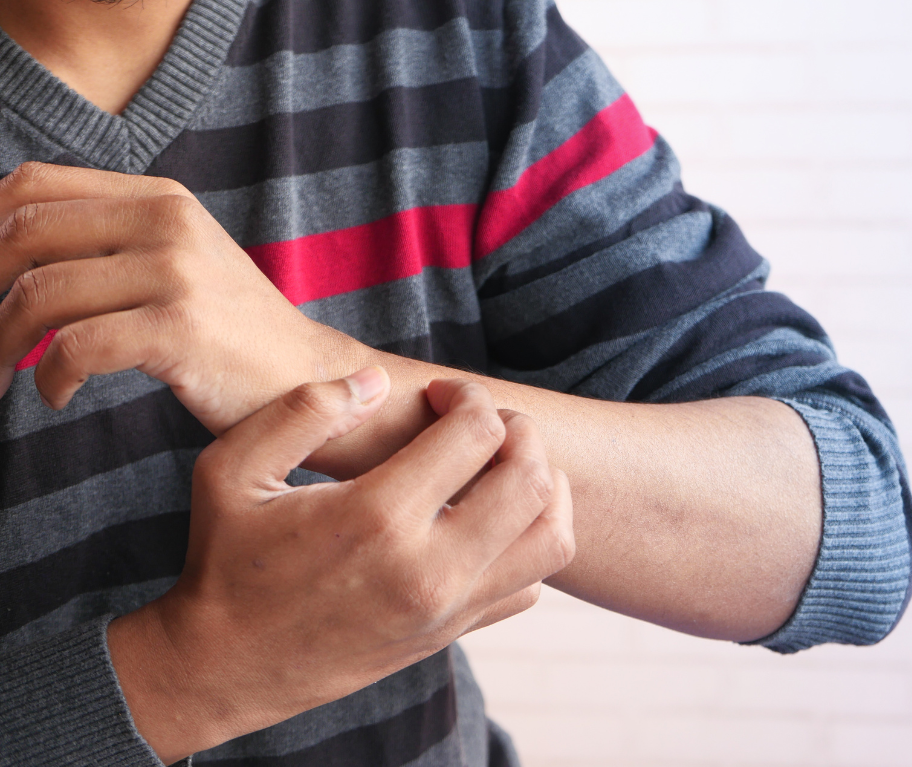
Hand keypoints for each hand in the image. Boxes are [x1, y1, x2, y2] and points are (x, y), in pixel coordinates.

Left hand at [0, 161, 353, 433]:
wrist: (308, 376)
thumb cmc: (231, 330)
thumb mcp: (179, 262)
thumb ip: (113, 241)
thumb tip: (9, 245)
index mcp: (162, 199)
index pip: (36, 185)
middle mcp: (168, 222)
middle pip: (25, 235)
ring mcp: (177, 273)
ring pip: (41, 295)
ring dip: (2, 346)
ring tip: (4, 378)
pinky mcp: (181, 329)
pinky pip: (77, 347)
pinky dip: (50, 378)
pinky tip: (56, 395)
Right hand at [108, 372, 574, 763]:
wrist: (223, 667)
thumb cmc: (225, 560)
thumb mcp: (232, 469)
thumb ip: (304, 411)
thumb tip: (378, 380)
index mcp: (377, 516)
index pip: (477, 433)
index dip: (468, 396)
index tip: (442, 394)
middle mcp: (429, 568)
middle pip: (531, 480)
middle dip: (520, 431)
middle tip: (482, 422)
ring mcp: (448, 609)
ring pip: (552, 538)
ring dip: (544, 488)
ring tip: (502, 467)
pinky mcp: (452, 634)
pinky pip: (531, 585)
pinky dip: (527, 545)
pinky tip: (485, 522)